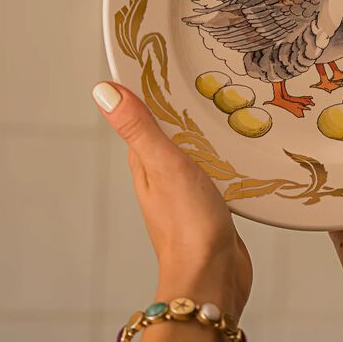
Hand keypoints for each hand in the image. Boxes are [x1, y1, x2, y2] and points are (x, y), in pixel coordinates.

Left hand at [92, 81, 251, 319]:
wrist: (213, 278)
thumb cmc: (187, 224)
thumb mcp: (164, 165)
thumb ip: (140, 128)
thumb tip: (102, 91)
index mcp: (145, 166)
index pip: (143, 121)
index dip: (150, 94)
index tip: (163, 63)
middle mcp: (162, 180)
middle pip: (170, 137)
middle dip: (183, 112)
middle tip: (205, 80)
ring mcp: (187, 196)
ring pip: (194, 155)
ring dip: (206, 136)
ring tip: (227, 109)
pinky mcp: (212, 209)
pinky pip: (216, 175)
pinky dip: (224, 160)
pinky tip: (240, 153)